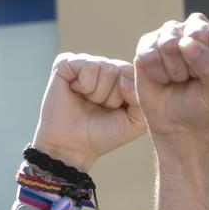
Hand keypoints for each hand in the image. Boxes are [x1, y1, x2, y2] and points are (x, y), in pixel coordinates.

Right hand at [31, 54, 143, 172]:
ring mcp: (86, 62)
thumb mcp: (134, 123)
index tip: (115, 111)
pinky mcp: (66, 62)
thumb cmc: (102, 134)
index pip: (136, 74)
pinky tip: (75, 92)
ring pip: (106, 68)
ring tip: (87, 102)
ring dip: (98, 94)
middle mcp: (105, 66)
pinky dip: (84, 86)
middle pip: (122, 70)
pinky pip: (89, 66)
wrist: (72, 146)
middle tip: (99, 107)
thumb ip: (142, 101)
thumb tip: (123, 80)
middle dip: (112, 97)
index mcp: (122, 77)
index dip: (128, 97)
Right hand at [133, 15, 208, 139]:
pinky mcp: (148, 43)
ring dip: (174, 71)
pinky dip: (157, 74)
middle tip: (193, 78)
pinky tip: (162, 78)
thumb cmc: (202, 105)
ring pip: (170, 44)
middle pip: (195, 34)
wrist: (177, 124)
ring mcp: (171, 32)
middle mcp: (197, 27)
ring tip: (178, 78)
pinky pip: (150, 55)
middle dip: (193, 65)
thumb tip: (186, 43)